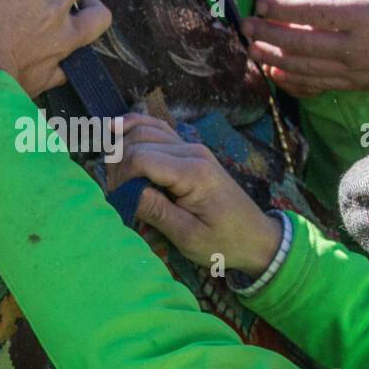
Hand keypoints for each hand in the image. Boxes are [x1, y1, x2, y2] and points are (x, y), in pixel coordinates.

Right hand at [105, 114, 281, 276]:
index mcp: (193, 173)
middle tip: (112, 192)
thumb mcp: (188, 237)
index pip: (141, 159)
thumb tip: (124, 192)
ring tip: (112, 174)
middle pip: (139, 141)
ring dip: (122, 146)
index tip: (115, 199)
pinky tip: (116, 129)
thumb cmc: (224, 242)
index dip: (120, 177)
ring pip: (145, 130)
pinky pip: (158, 129)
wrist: (256, 237)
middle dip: (118, 164)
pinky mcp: (189, 150)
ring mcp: (191, 147)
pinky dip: (136, 126)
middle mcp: (192, 151)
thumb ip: (157, 212)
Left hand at [244, 0, 368, 96]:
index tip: (262, 1)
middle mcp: (356, 47)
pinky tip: (274, 71)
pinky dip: (291, 79)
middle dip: (267, 34)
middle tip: (246, 25)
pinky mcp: (354, 85)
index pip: (312, 12)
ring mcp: (354, 70)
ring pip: (303, 67)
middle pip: (300, 42)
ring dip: (272, 58)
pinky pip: (316, 84)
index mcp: (364, 16)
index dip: (281, 7)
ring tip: (251, 48)